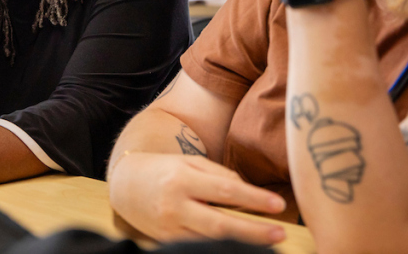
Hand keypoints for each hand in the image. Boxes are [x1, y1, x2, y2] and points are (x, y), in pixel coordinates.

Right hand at [108, 152, 286, 244]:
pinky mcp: (167, 242)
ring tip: (268, 244)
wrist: (127, 185)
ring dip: (242, 244)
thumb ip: (220, 174)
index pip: (225, 190)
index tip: (278, 205)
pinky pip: (198, 247)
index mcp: (183, 179)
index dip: (254, 199)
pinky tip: (240, 249)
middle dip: (253, 231)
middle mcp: (175, 205)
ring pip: (211, 241)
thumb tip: (247, 192)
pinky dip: (220, 248)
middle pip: (220, 224)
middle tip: (280, 233)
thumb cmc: (166, 169)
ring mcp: (170, 228)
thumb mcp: (191, 162)